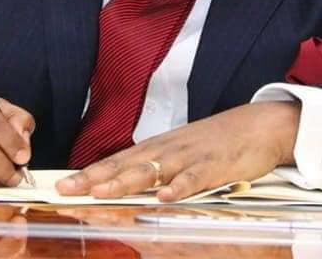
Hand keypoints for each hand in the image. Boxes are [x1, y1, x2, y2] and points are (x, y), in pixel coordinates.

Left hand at [56, 101, 298, 201]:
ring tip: (102, 192)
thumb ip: (156, 169)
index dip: (89, 174)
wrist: (260, 124)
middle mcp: (168, 149)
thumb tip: (127, 186)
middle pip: (126, 165)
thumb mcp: (181, 153)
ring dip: (127, 181)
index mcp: (158, 148)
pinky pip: (196, 176)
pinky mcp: (216, 164)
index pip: (116, 162)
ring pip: (154, 169)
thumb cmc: (218, 141)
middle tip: (67, 189)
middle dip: (95, 178)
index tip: (61, 185)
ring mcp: (191, 155)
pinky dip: (181, 186)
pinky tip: (166, 196)